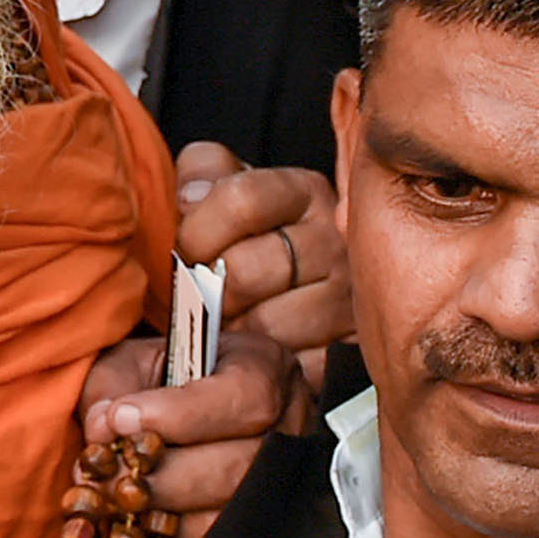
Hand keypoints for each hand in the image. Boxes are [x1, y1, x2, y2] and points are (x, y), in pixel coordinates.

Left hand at [75, 326, 306, 537]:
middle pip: (238, 470)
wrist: (184, 409)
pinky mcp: (255, 537)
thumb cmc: (159, 381)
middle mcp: (287, 432)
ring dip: (162, 521)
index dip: (180, 415)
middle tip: (107, 480)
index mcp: (265, 372)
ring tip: (117, 506)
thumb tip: (104, 429)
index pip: (244, 399)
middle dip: (161, 480)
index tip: (121, 419)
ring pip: (230, 522)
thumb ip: (114, 385)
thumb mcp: (135, 361)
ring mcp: (281, 490)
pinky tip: (135, 533)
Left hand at [176, 141, 347, 355]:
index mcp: (305, 191)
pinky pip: (287, 367)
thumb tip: (192, 196)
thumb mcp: (227, 183)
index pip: (240, 201)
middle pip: (245, 272)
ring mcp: (349, 298)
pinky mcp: (349, 351)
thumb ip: (204, 170)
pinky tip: (254, 349)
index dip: (197, 231)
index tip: (189, 248)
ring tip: (227, 321)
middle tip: (203, 294)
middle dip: (207, 290)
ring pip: (263, 326)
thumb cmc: (253, 234)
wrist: (301, 288)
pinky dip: (261, 364)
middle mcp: (336, 240)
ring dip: (231, 331)